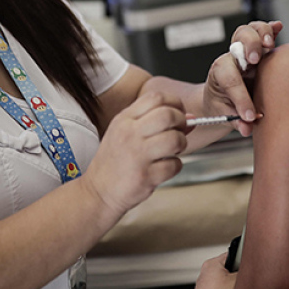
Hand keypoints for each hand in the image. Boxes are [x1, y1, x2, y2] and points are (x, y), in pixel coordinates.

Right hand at [82, 92, 186, 216]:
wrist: (98, 191)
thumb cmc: (115, 161)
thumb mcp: (126, 133)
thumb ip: (154, 122)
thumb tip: (190, 117)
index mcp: (124, 119)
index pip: (156, 97)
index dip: (175, 103)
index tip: (178, 112)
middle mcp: (129, 134)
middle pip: (168, 115)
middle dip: (181, 122)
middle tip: (179, 132)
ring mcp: (137, 155)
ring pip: (175, 139)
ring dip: (181, 144)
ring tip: (173, 150)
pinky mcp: (145, 176)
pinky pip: (174, 165)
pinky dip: (175, 166)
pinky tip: (165, 167)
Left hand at [203, 21, 282, 135]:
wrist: (220, 99)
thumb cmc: (221, 104)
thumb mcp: (223, 115)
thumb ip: (235, 121)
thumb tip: (246, 128)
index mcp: (220, 71)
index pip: (229, 78)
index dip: (240, 97)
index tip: (249, 114)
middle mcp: (234, 57)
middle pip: (239, 38)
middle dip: (248, 46)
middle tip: (254, 61)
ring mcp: (248, 51)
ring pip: (251, 30)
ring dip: (262, 34)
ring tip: (269, 44)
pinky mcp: (261, 50)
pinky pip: (265, 33)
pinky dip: (272, 29)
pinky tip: (278, 27)